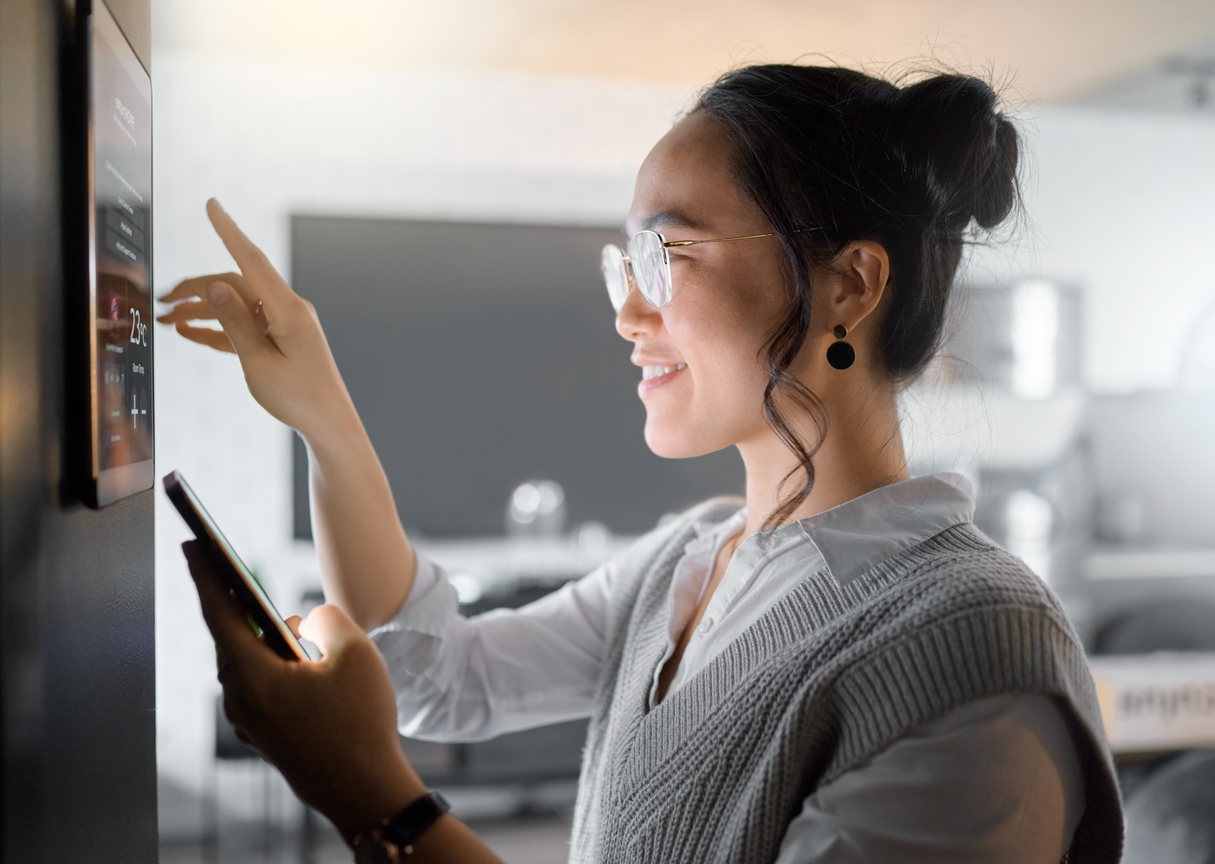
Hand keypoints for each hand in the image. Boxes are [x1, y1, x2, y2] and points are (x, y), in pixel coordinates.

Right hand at [157, 199, 355, 440]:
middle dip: (196, 289)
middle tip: (161, 302)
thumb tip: (216, 285)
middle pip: (235, 285)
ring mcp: (285, 323)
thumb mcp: (258, 362)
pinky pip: (245, 326)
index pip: (251, 260)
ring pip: (236, 305)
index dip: (229, 231)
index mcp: (287, 309)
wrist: (327, 423)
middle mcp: (288, 310)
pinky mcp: (280, 339)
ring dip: (202, 311)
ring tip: (167, 321)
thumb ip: (235, 323)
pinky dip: (218, 328)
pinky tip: (189, 332)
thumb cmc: (298, 397)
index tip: (211, 205)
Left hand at [183, 540, 423, 839]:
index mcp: (254, 678)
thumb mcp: (354, 652)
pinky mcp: (267, 736)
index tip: (192, 543)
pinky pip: (262, 687)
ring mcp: (252, 723)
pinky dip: (275, 664)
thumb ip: (324, 618)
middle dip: (237, 604)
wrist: (366, 791)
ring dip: (265, 638)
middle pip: (232, 639)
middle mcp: (242, 701)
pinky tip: (300, 658)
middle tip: (227, 567)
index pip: (220, 614)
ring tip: (282, 617)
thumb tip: (305, 622)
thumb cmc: (361, 722)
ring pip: (250, 664)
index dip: (206, 574)